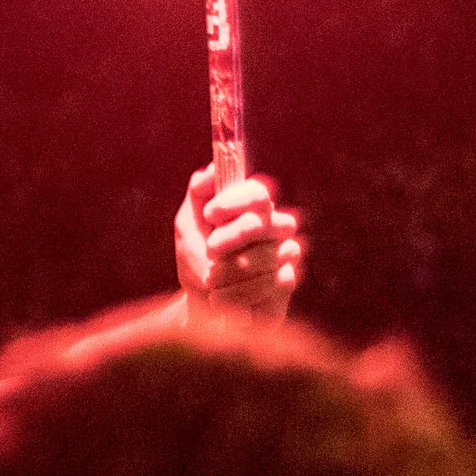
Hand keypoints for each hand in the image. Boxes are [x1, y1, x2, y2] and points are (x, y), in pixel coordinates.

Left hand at [174, 166, 305, 313]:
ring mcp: (284, 253)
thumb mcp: (188, 225)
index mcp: (251, 207)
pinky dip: (238, 292)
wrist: (200, 305)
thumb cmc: (196, 260)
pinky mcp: (287, 282)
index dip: (235, 200)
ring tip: (210, 281)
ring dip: (229, 270)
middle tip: (210, 250)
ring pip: (266, 255)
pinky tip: (220, 299)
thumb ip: (198, 194)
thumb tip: (213, 169)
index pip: (257, 192)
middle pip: (264, 222)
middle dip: (232, 236)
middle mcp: (274, 226)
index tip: (210, 213)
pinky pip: (271, 282)